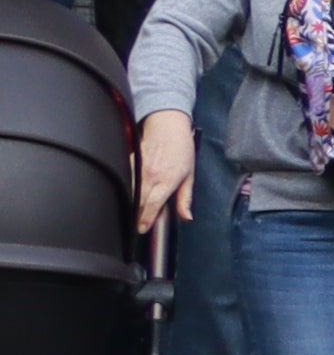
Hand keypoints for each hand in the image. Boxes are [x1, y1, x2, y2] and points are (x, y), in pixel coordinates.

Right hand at [130, 111, 187, 237]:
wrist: (167, 125)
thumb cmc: (181, 148)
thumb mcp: (190, 175)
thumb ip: (185, 198)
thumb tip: (186, 216)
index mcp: (166, 180)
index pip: (152, 205)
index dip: (145, 219)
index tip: (141, 229)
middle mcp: (150, 175)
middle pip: (137, 201)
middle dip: (134, 215)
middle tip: (134, 225)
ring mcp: (138, 168)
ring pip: (128, 192)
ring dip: (128, 203)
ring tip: (128, 214)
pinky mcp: (129, 162)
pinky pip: (124, 180)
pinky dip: (124, 189)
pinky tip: (125, 196)